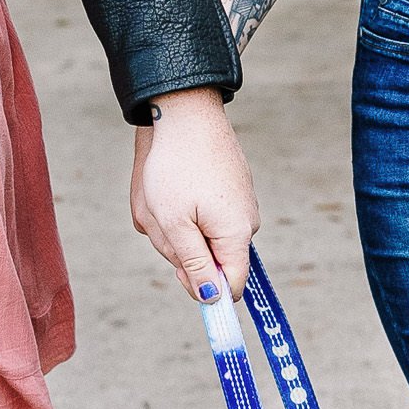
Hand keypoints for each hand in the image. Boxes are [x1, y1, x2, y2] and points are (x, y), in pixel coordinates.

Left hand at [130, 90, 257, 297]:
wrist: (185, 111)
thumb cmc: (175, 167)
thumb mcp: (174, 222)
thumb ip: (193, 263)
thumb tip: (211, 298)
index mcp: (237, 234)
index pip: (231, 285)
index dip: (204, 288)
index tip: (177, 274)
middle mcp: (247, 221)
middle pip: (213, 260)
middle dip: (182, 250)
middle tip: (161, 221)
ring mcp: (241, 202)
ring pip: (205, 235)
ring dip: (179, 226)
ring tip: (164, 197)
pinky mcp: (232, 187)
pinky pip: (205, 213)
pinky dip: (184, 207)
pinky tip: (173, 185)